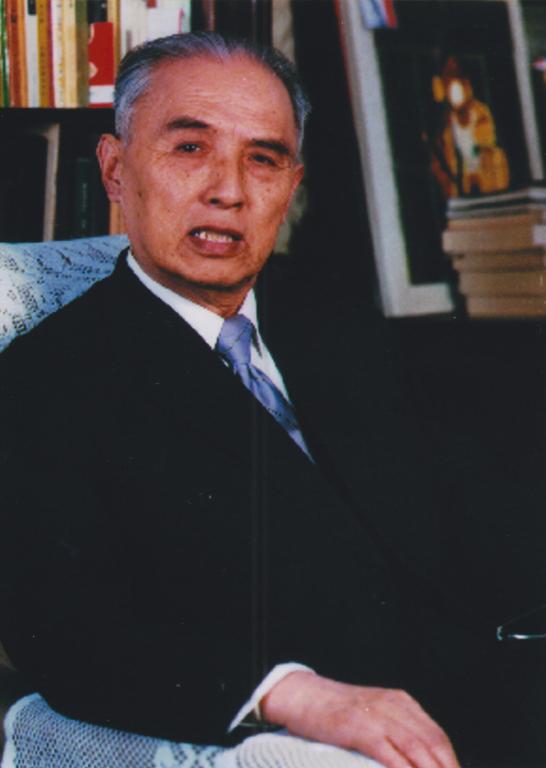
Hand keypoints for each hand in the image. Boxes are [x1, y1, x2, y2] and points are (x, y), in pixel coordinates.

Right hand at [260, 671, 459, 767]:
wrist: (302, 695)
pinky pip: (389, 752)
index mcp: (400, 702)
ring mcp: (376, 714)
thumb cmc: (335, 713)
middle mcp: (393, 704)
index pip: (437, 736)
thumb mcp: (372, 714)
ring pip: (417, 747)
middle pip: (433, 742)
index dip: (451, 762)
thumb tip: (417, 761)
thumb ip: (394, 732)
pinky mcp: (359, 726)